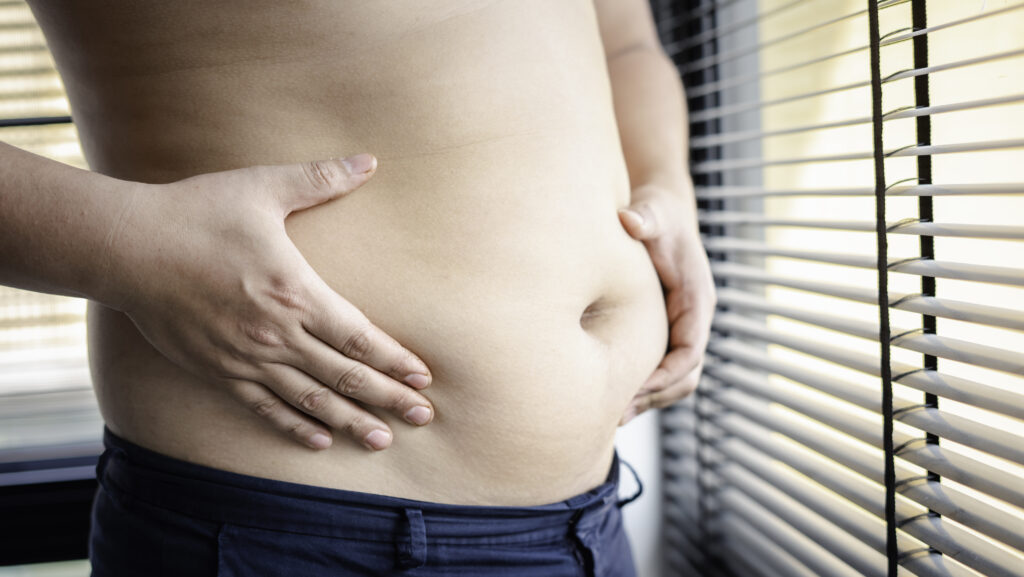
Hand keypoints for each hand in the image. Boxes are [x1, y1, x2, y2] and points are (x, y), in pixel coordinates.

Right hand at [104, 154, 433, 450]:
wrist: (126, 247)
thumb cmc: (196, 213)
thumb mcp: (262, 188)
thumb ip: (319, 180)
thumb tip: (368, 160)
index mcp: (296, 293)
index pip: (360, 338)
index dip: (395, 360)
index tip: (424, 377)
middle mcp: (277, 334)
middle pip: (345, 376)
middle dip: (389, 397)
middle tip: (423, 417)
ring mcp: (246, 359)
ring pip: (311, 400)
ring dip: (351, 422)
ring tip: (383, 440)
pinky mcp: (218, 371)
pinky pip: (264, 408)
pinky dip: (295, 426)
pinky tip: (320, 441)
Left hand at [616, 182, 715, 424]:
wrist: (661, 213)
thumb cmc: (658, 214)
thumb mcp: (653, 211)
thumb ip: (645, 217)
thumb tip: (629, 220)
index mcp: (697, 300)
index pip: (691, 351)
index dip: (667, 375)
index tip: (636, 389)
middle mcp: (692, 320)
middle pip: (685, 376)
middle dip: (655, 397)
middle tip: (617, 413)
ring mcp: (678, 329)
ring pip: (673, 379)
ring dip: (647, 399)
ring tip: (611, 417)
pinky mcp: (661, 333)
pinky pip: (658, 369)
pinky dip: (639, 386)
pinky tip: (607, 395)